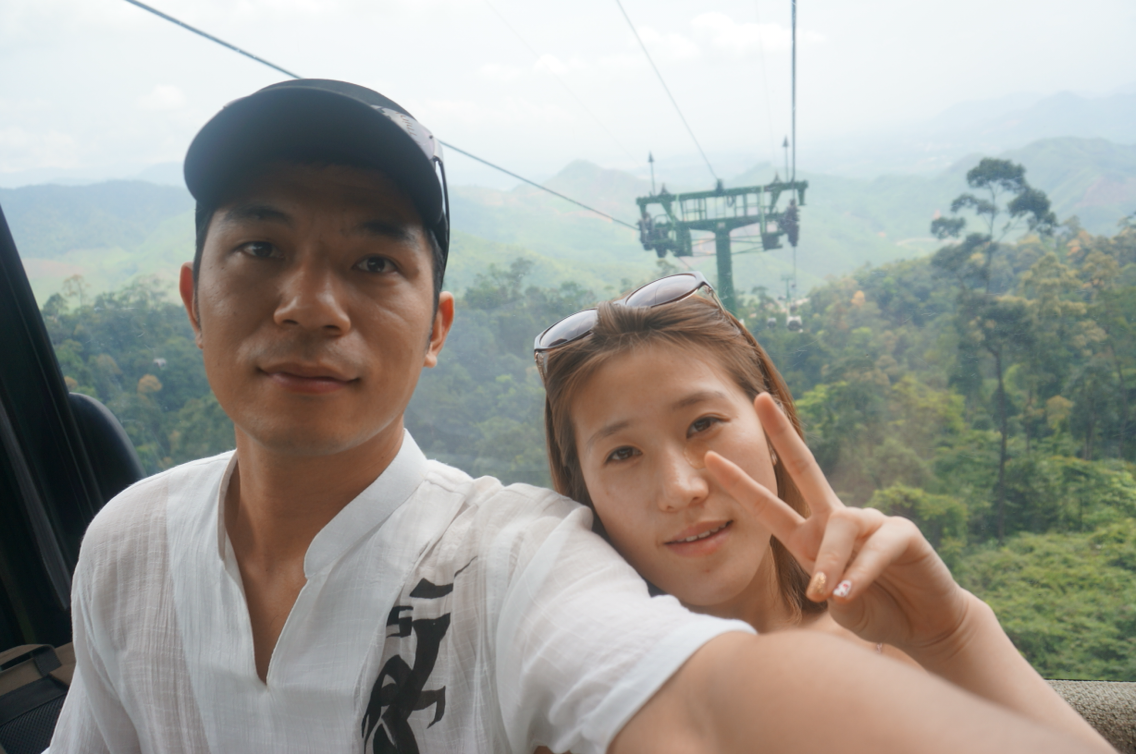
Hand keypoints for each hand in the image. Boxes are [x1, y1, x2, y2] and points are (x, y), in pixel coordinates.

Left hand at [704, 393, 971, 656]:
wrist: (925, 626)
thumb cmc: (876, 613)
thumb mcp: (839, 607)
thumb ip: (828, 592)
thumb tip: (830, 585)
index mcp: (809, 538)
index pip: (768, 507)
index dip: (741, 484)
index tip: (710, 457)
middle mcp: (837, 521)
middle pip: (805, 468)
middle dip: (781, 435)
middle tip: (759, 399)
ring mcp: (871, 522)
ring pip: (840, 525)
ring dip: (830, 560)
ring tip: (827, 595)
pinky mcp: (903, 534)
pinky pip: (876, 546)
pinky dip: (861, 570)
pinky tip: (850, 590)